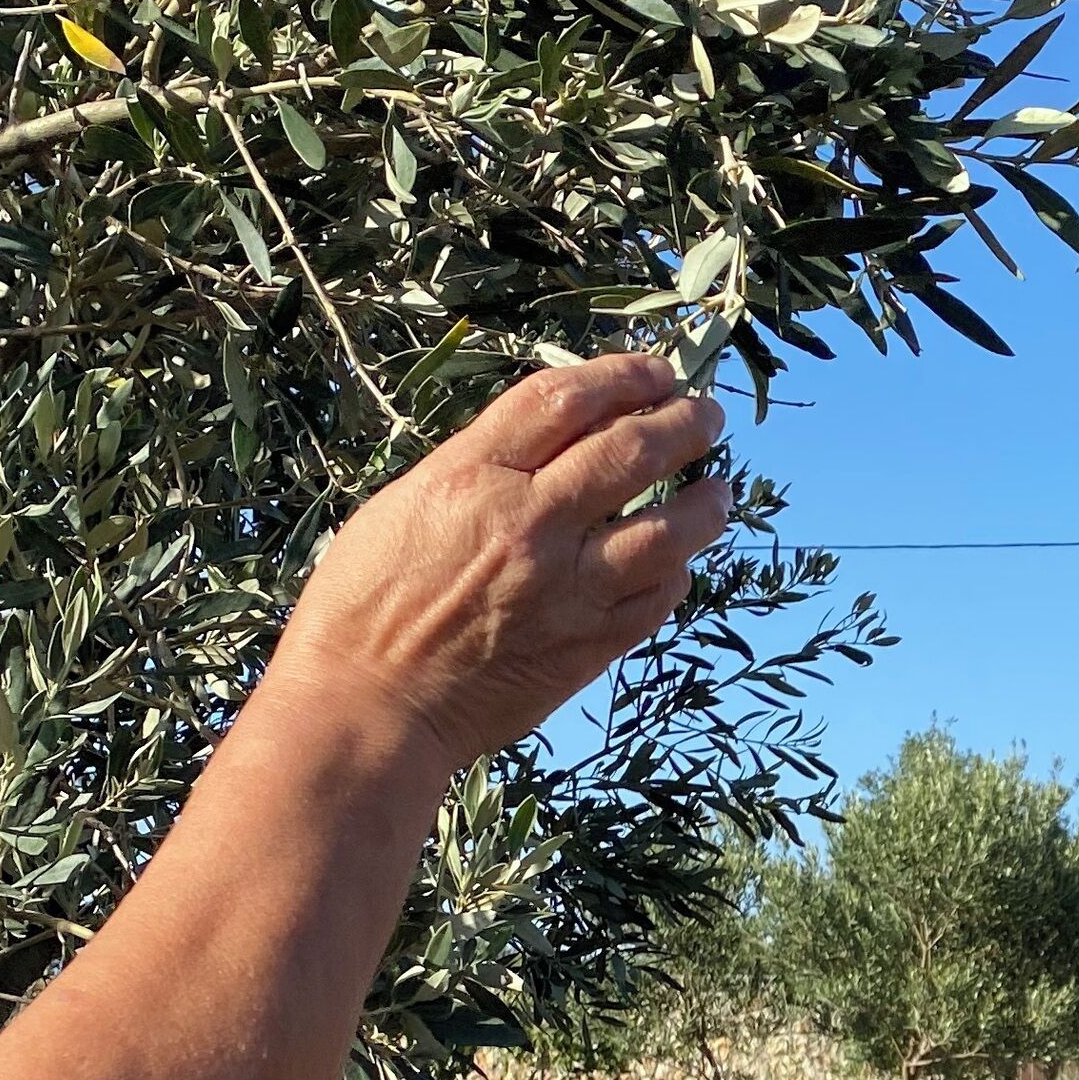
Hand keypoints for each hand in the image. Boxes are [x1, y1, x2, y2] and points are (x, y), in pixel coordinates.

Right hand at [266, 354, 730, 774]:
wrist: (367, 708)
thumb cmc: (362, 607)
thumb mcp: (402, 505)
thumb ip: (478, 469)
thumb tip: (548, 445)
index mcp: (472, 476)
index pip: (567, 399)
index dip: (623, 375)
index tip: (654, 372)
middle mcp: (529, 523)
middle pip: (633, 451)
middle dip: (684, 423)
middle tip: (707, 417)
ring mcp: (566, 589)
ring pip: (670, 531)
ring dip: (705, 502)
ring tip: (716, 490)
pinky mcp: (587, 646)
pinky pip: (657, 599)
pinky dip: (676, 573)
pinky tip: (679, 563)